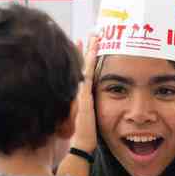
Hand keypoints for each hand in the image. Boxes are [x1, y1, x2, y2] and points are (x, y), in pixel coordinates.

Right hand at [71, 36, 98, 151]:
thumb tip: (85, 103)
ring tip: (94, 34)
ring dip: (89, 49)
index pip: (82, 71)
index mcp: (81, 93)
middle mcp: (80, 89)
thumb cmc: (83, 134)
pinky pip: (89, 72)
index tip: (82, 44)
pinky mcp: (84, 94)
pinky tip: (94, 48)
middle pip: (82, 64)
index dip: (82, 57)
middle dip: (85, 48)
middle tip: (91, 33)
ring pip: (85, 65)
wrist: (81, 142)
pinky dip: (91, 60)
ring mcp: (81, 90)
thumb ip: (84, 107)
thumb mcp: (84, 117)